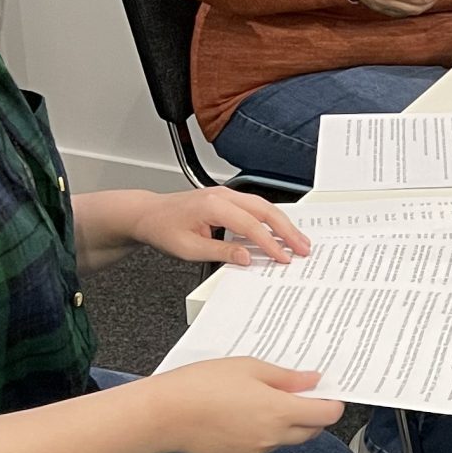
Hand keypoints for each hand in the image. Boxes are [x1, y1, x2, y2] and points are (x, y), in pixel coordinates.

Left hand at [129, 186, 309, 265]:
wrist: (148, 214)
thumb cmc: (163, 229)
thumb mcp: (189, 249)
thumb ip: (221, 252)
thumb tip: (247, 257)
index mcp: (213, 206)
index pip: (251, 226)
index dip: (270, 244)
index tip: (283, 257)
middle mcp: (223, 195)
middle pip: (265, 210)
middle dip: (287, 230)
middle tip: (303, 247)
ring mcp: (226, 194)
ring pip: (263, 206)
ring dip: (282, 223)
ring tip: (298, 240)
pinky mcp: (226, 198)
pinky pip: (255, 206)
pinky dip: (270, 218)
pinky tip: (279, 230)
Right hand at [145, 357, 345, 452]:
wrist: (164, 415)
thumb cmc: (202, 384)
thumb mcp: (249, 367)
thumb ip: (285, 377)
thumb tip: (313, 380)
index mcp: (280, 411)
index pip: (326, 415)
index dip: (332, 403)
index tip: (328, 391)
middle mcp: (272, 437)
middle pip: (311, 431)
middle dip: (312, 414)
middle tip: (299, 392)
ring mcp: (255, 451)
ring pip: (286, 440)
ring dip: (286, 424)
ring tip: (263, 399)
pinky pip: (262, 446)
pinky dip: (263, 433)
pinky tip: (242, 414)